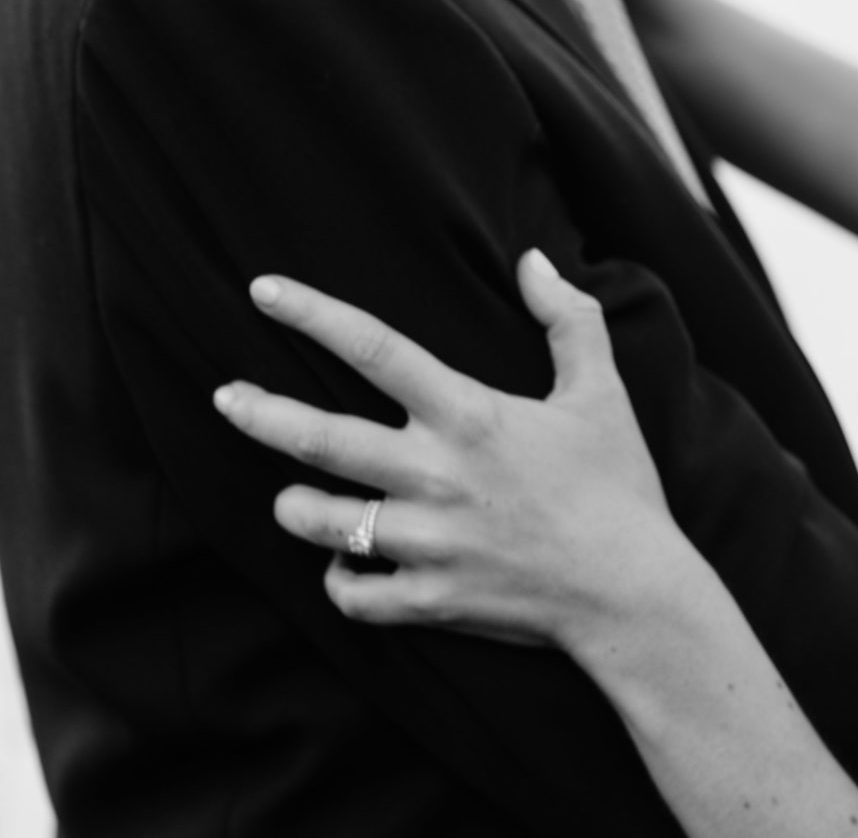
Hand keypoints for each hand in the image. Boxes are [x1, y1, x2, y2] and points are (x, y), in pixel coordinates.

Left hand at [212, 250, 686, 656]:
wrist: (633, 590)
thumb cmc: (619, 485)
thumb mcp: (602, 391)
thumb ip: (568, 317)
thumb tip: (531, 258)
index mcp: (470, 414)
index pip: (374, 348)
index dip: (312, 313)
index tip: (263, 290)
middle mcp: (436, 474)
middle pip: (319, 438)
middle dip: (260, 413)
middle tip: (225, 397)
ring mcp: (427, 541)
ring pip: (320, 521)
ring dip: (294, 507)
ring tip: (289, 498)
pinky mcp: (429, 598)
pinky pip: (352, 594)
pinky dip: (339, 579)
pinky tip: (344, 565)